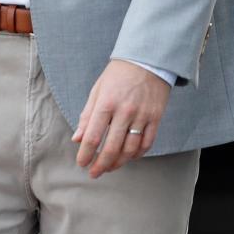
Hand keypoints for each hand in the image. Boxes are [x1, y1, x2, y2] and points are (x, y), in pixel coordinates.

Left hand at [73, 60, 171, 178]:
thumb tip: (77, 139)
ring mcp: (142, 116)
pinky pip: (147, 143)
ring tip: (110, 167)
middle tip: (94, 173)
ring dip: (118, 162)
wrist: (147, 60)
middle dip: (100, 165)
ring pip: (130, 149)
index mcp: (106, 103)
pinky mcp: (156, 118)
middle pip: (111, 147)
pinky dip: (137, 154)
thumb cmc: (118, 75)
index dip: (85, 154)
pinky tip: (129, 158)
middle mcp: (124, 111)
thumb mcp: (97, 91)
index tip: (81, 163)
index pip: (92, 136)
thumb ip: (87, 115)